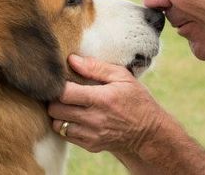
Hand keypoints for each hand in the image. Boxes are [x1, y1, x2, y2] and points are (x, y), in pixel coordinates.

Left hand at [48, 54, 165, 153]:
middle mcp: (94, 119)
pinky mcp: (90, 145)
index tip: (62, 80)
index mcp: (102, 98)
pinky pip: (66, 135)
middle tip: (64, 92)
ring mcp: (91, 134)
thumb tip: (72, 60)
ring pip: (57, 124)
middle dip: (55, 99)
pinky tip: (77, 117)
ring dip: (59, 114)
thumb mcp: (123, 77)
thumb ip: (96, 67)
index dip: (58, 85)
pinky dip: (66, 125)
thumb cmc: (136, 100)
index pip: (64, 93)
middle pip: (56, 109)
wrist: (148, 133)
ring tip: (69, 105)